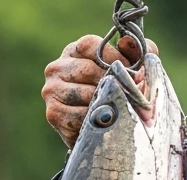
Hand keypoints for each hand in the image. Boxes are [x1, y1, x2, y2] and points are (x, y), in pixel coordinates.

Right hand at [41, 34, 159, 147]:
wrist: (106, 130)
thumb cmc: (117, 91)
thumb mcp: (131, 67)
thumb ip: (135, 51)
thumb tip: (127, 43)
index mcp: (73, 51)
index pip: (90, 45)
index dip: (114, 57)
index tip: (131, 70)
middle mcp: (56, 68)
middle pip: (87, 70)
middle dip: (114, 82)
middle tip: (131, 92)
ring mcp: (52, 90)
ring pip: (85, 93)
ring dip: (106, 102)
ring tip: (121, 107)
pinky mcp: (53, 113)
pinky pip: (78, 116)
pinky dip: (96, 119)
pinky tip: (106, 120)